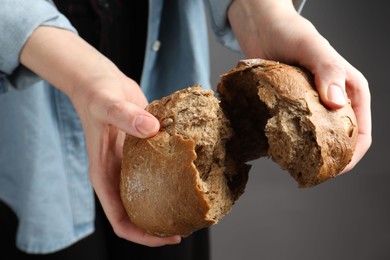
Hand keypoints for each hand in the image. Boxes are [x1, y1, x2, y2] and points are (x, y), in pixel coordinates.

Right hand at [20, 26, 180, 245]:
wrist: (101, 81)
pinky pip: (160, 170)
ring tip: (196, 205)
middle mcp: (119, 175)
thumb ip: (125, 117)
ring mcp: (132, 165)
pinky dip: (174, 175)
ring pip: (151, 194)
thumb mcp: (107, 105)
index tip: (169, 238)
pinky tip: (194, 172)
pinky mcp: (145, 151)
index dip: (142, 235)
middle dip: (161, 224)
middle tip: (190, 225)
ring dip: (170, 202)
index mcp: (104, 175)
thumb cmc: (96, 95)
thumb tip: (151, 130)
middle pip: (139, 212)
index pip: (120, 219)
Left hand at [228, 0, 371, 172]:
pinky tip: (277, 146)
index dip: (350, 156)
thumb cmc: (291, 32)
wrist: (262, 29)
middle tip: (307, 172)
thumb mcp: (312, 46)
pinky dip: (289, 141)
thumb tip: (338, 102)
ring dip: (307, 153)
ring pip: (316, 139)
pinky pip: (296, 131)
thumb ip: (329, 70)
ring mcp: (312, 106)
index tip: (331, 170)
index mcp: (351, 91)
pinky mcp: (292, 107)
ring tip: (291, 163)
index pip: (360, 133)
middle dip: (327, 160)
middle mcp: (334, 102)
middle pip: (339, 141)